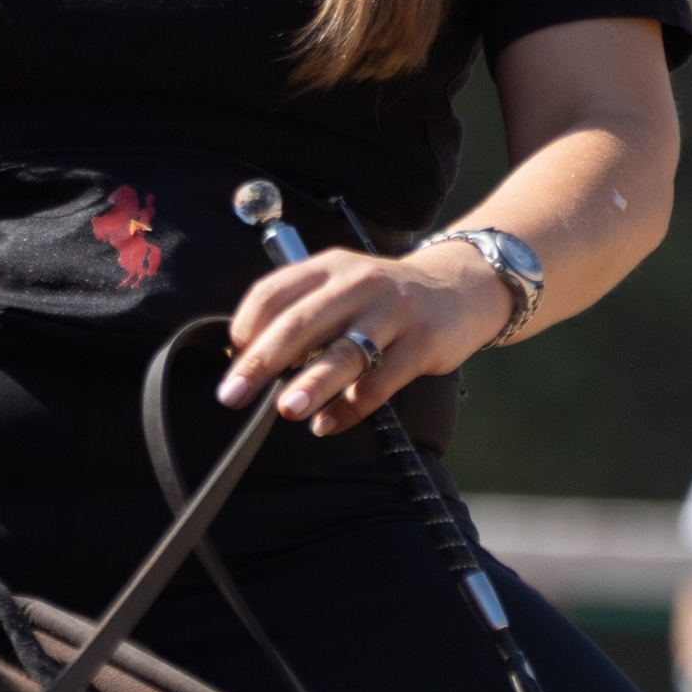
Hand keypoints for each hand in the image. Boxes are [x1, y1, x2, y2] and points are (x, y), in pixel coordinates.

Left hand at [214, 241, 515, 434]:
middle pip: (301, 323)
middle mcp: (357, 284)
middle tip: (233, 394)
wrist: (459, 287)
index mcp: (328, 267)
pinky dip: (350, 407)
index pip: (274, 292)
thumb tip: (247, 361)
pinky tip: (326, 424)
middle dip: (262, 362)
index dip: (247, 327)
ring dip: (311, 383)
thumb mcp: (341, 286)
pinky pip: (379, 382)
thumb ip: (300, 313)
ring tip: (286, 409)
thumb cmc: (384, 297)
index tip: (232, 359)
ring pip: (344, 352)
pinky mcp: (421, 343)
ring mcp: (392, 312)